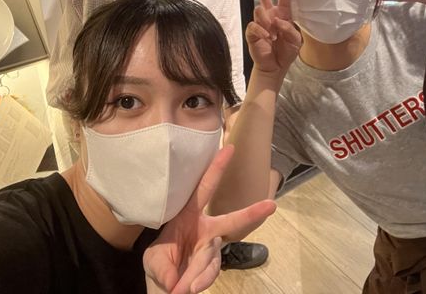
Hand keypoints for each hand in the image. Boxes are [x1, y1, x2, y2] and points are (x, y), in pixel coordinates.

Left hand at [143, 145, 276, 293]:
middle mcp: (207, 229)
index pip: (204, 188)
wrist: (166, 284)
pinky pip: (209, 273)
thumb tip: (178, 282)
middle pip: (232, 221)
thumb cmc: (162, 261)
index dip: (216, 169)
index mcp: (189, 215)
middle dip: (251, 212)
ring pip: (212, 257)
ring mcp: (212, 249)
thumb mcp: (155, 260)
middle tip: (270, 206)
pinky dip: (198, 282)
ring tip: (183, 287)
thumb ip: (164, 268)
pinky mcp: (213, 266)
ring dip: (197, 272)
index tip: (229, 147)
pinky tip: (189, 288)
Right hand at [245, 0, 301, 74]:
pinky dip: (262, 33)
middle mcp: (270, 14)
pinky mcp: (252, 31)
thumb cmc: (286, 52)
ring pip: (260, 10)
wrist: (274, 67)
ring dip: (268, 24)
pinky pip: (254, 25)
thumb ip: (289, 29)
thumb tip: (276, 20)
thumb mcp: (296, 41)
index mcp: (283, 13)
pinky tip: (267, 39)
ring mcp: (260, 21)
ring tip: (273, 37)